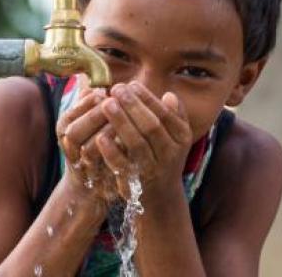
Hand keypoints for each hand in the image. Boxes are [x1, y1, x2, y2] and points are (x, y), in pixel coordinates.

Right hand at [55, 87, 114, 202]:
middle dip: (94, 117)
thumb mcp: (89, 120)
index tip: (103, 93)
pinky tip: (130, 141)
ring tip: (123, 122)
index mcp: (65, 129)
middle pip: (73, 131)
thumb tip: (91, 81)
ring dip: (106, 134)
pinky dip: (117, 152)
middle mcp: (69, 148)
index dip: (85, 104)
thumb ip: (90, 103)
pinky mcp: (96, 178)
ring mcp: (81, 165)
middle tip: (113, 104)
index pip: (69, 115)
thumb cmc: (94, 142)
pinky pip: (104, 165)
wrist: (95, 182)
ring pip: (88, 149)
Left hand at [95, 82, 193, 198]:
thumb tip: (169, 96)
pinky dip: (112, 151)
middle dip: (133, 106)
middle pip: (151, 127)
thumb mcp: (175, 137)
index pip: (165, 115)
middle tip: (116, 89)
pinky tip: (100, 137)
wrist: (161, 196)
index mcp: (181, 138)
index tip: (132, 85)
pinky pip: (123, 165)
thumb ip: (173, 115)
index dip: (147, 99)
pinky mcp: (135, 182)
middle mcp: (170, 154)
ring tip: (106, 104)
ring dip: (121, 123)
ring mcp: (152, 169)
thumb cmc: (163, 156)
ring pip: (136, 144)